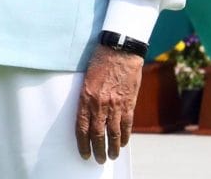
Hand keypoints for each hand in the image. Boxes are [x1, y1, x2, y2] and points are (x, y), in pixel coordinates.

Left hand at [75, 45, 143, 163]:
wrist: (119, 50)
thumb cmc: (99, 60)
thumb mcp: (86, 78)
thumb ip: (87, 96)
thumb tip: (88, 113)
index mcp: (85, 97)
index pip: (82, 127)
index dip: (83, 143)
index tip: (83, 153)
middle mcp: (99, 104)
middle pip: (98, 134)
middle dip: (97, 149)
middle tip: (98, 159)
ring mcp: (115, 104)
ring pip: (113, 132)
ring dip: (112, 147)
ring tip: (111, 156)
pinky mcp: (128, 102)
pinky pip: (127, 124)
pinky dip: (125, 136)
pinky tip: (123, 143)